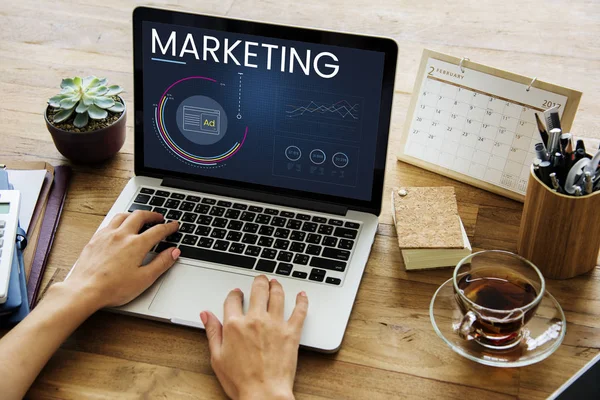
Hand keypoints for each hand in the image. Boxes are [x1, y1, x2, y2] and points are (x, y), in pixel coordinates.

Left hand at [62, 210, 180, 309]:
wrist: (84, 291)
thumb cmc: (113, 288)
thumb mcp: (144, 279)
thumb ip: (162, 263)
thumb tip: (174, 252)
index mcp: (136, 244)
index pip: (158, 230)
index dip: (169, 227)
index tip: (174, 225)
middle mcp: (121, 235)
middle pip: (140, 216)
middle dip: (152, 215)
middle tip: (159, 217)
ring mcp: (106, 236)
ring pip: (122, 216)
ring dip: (134, 214)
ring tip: (139, 217)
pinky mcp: (94, 240)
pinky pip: (109, 223)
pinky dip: (118, 221)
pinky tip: (118, 227)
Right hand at [201, 276, 307, 399]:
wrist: (263, 394)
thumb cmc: (240, 381)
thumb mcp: (217, 358)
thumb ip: (212, 332)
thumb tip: (205, 315)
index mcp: (234, 325)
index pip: (233, 300)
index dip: (234, 294)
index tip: (236, 293)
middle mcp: (255, 320)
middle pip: (257, 290)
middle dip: (258, 281)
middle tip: (260, 279)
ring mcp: (275, 324)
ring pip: (277, 295)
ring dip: (276, 285)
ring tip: (275, 282)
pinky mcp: (291, 332)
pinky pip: (299, 311)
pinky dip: (301, 301)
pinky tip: (301, 295)